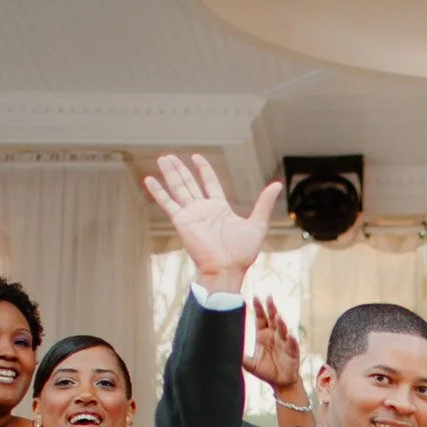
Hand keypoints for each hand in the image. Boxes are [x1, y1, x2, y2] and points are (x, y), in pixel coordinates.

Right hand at [142, 153, 278, 293]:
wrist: (226, 269)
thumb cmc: (242, 253)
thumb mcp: (257, 224)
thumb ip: (264, 203)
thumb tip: (277, 184)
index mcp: (219, 208)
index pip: (209, 183)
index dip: (203, 169)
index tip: (196, 157)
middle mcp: (203, 209)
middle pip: (190, 183)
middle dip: (180, 169)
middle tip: (170, 156)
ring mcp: (191, 215)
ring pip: (178, 188)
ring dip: (170, 174)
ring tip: (162, 159)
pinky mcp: (182, 221)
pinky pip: (168, 203)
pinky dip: (158, 192)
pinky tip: (149, 180)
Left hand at [242, 298, 304, 396]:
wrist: (280, 383)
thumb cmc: (266, 371)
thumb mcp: (251, 365)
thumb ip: (242, 359)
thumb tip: (227, 353)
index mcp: (263, 335)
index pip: (260, 318)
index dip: (258, 308)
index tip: (255, 297)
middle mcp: (274, 335)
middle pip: (272, 318)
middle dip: (271, 308)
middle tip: (269, 297)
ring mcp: (284, 342)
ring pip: (283, 329)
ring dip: (281, 322)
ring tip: (278, 316)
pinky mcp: (293, 351)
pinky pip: (293, 344)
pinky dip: (292, 340)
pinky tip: (291, 336)